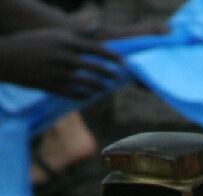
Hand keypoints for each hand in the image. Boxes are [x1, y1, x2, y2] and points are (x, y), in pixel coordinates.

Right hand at [0, 27, 125, 96]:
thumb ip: (76, 32)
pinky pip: (75, 94)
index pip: (95, 49)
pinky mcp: (53, 86)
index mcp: (65, 41)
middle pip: (95, 67)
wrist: (8, 58)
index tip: (123, 62)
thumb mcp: (54, 33)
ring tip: (104, 88)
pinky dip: (84, 95)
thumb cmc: (32, 43)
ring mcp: (59, 73)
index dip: (112, 57)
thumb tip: (96, 25)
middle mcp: (65, 57)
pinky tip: (88, 95)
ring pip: (87, 83)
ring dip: (99, 86)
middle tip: (118, 77)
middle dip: (109, 74)